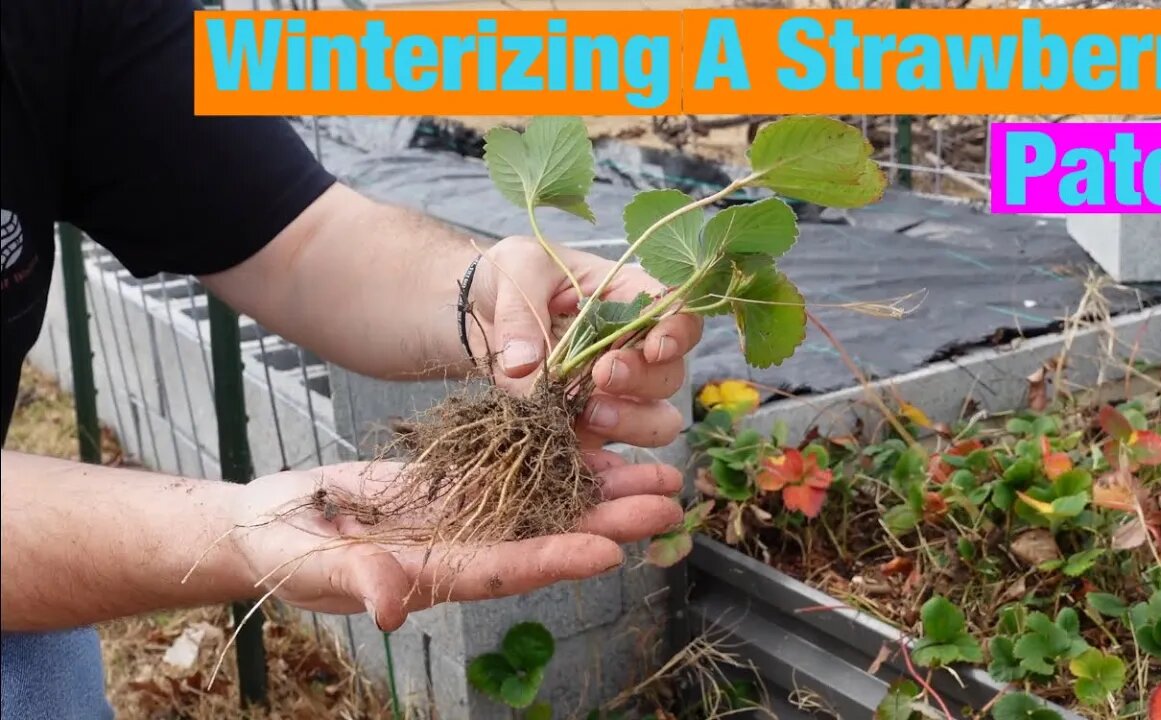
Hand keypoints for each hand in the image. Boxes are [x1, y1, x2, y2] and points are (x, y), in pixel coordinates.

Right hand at [227, 453, 682, 631]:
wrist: (271, 521)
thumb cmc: (285, 554)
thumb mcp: (316, 569)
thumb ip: (360, 582)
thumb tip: (394, 605)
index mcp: (437, 574)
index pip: (508, 568)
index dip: (558, 558)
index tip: (613, 550)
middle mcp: (465, 546)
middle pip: (549, 534)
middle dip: (610, 519)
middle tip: (671, 502)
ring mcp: (464, 513)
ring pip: (546, 499)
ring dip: (601, 486)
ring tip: (661, 472)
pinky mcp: (454, 481)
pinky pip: (518, 468)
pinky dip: (560, 456)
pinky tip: (601, 440)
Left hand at [466, 237, 702, 449]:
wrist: (474, 316)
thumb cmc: (508, 277)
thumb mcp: (515, 270)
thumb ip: (522, 312)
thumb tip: (523, 367)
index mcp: (628, 299)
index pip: (678, 315)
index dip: (678, 334)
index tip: (653, 348)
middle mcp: (631, 349)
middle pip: (670, 373)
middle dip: (644, 379)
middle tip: (602, 374)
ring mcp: (612, 393)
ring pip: (655, 419)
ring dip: (632, 421)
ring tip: (589, 413)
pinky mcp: (586, 427)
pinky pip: (611, 453)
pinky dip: (602, 459)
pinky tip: (573, 447)